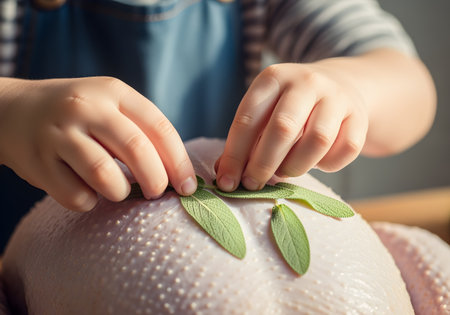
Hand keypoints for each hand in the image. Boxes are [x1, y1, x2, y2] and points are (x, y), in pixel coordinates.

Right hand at [0, 77, 196, 210]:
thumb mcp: (110, 106)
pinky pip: (77, 196)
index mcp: (113, 91)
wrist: (13, 111)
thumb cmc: (77, 114)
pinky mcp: (38, 162)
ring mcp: (59, 133)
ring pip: (106, 176)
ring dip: (120, 192)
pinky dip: (89, 201)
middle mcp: (86, 107)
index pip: (159, 127)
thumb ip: (141, 131)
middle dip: (156, 180)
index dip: (179, 162)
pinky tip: (87, 191)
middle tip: (157, 193)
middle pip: (137, 150)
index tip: (189, 186)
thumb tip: (178, 174)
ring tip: (118, 189)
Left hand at [215, 62, 368, 190]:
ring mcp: (337, 97)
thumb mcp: (265, 111)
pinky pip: (345, 150)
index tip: (226, 182)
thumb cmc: (291, 106)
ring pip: (317, 140)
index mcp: (274, 77)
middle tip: (253, 184)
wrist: (340, 84)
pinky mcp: (360, 117)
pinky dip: (328, 164)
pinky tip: (316, 161)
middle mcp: (306, 82)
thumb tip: (225, 175)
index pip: (248, 118)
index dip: (234, 154)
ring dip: (296, 166)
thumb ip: (245, 141)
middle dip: (263, 164)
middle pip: (283, 129)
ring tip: (285, 172)